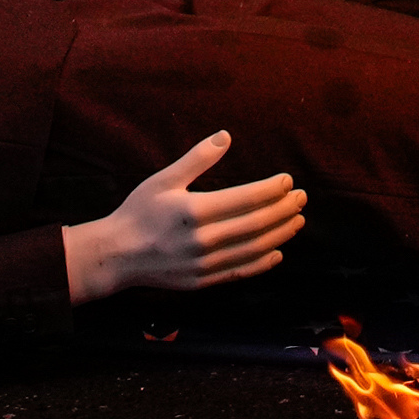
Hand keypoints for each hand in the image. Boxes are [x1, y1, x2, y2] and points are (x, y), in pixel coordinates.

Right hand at [59, 132, 306, 302]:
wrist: (116, 255)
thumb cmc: (138, 212)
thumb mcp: (164, 179)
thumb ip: (197, 158)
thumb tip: (226, 136)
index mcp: (194, 211)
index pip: (246, 199)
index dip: (271, 190)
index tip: (288, 181)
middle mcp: (202, 240)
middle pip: (255, 224)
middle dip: (283, 210)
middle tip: (302, 198)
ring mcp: (203, 264)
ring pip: (252, 249)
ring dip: (279, 235)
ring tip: (297, 221)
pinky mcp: (201, 282)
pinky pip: (238, 272)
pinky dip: (261, 264)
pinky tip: (277, 254)